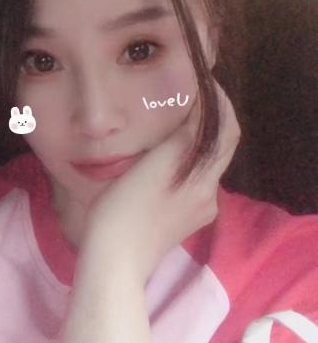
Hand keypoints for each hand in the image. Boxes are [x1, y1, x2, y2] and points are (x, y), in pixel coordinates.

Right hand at [82, 80, 240, 284]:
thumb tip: (200, 111)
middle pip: (222, 147)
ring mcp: (199, 209)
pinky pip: (198, 181)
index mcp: (201, 177)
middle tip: (193, 97)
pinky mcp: (187, 220)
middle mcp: (208, 192)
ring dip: (201, 140)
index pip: (227, 129)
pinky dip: (192, 161)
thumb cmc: (123, 209)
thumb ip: (179, 139)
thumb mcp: (150, 165)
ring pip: (209, 164)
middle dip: (213, 119)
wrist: (115, 260)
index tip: (205, 82)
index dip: (222, 103)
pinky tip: (169, 159)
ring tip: (178, 121)